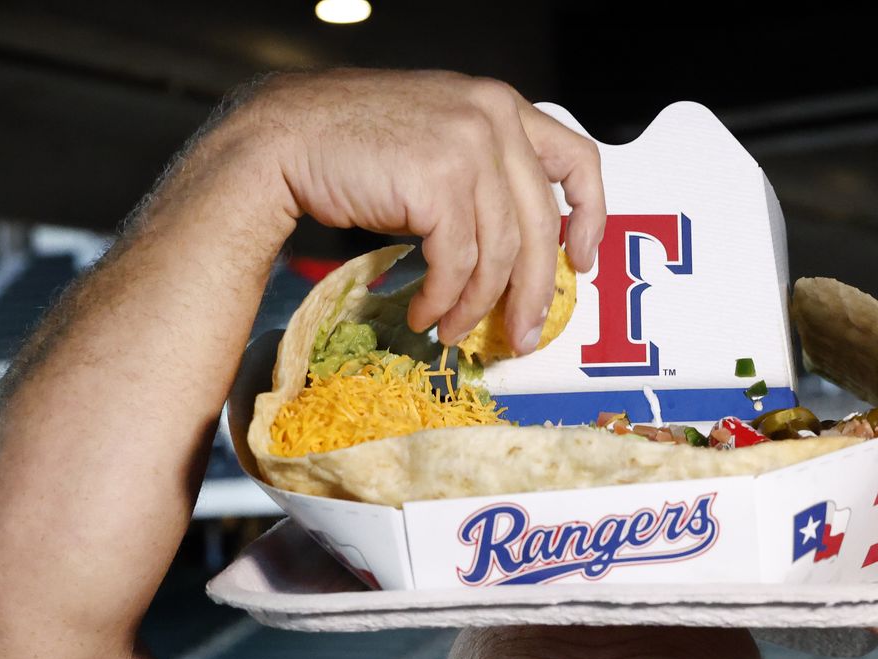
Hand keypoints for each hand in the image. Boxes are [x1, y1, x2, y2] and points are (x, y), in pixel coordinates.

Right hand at [232, 69, 604, 349]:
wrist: (286, 138)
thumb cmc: (354, 145)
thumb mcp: (437, 139)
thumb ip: (483, 174)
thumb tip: (519, 254)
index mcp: (500, 104)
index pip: (577, 158)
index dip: (591, 216)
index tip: (582, 260)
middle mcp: (492, 118)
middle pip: (541, 224)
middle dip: (534, 290)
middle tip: (523, 334)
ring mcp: (468, 147)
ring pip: (499, 252)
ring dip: (476, 305)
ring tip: (454, 330)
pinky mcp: (438, 183)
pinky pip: (457, 264)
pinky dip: (443, 300)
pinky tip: (425, 313)